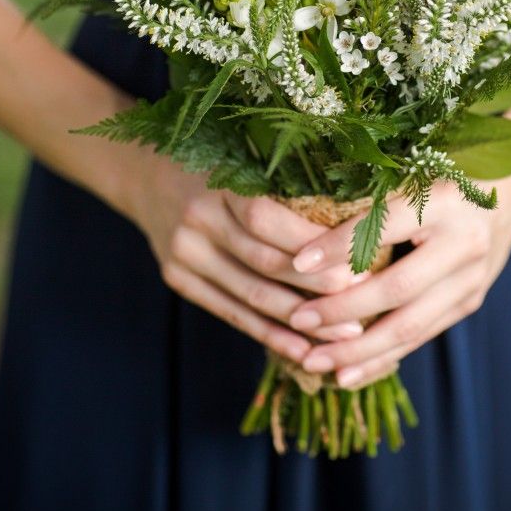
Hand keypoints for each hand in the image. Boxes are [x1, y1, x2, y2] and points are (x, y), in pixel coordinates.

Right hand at [122, 147, 369, 362]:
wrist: (146, 174)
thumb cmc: (217, 165)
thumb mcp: (244, 161)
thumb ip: (285, 189)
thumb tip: (352, 224)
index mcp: (220, 182)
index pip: (267, 218)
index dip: (310, 243)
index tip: (356, 259)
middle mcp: (197, 219)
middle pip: (264, 262)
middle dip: (318, 287)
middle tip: (365, 302)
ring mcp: (183, 253)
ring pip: (250, 295)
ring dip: (300, 320)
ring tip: (344, 334)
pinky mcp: (178, 279)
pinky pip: (230, 313)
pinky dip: (268, 334)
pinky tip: (301, 349)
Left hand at [287, 170, 510, 387]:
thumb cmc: (444, 172)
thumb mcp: (413, 172)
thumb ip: (373, 198)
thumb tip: (309, 233)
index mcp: (444, 200)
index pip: (385, 226)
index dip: (340, 247)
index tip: (297, 261)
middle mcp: (464, 242)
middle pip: (398, 288)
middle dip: (343, 310)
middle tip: (299, 320)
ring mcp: (471, 278)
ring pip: (410, 325)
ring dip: (358, 350)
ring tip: (314, 361)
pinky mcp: (470, 301)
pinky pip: (421, 336)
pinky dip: (382, 357)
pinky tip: (348, 372)